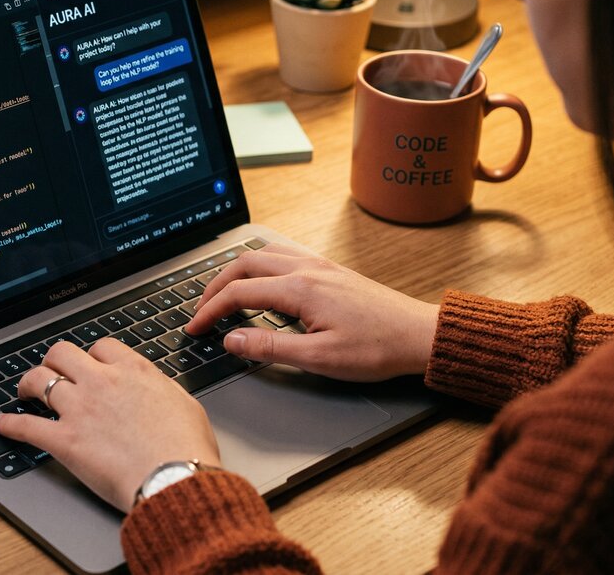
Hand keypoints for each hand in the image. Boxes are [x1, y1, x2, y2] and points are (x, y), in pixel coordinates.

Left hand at [0, 340, 220, 511]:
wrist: (174, 478)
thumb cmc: (186, 448)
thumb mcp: (185, 404)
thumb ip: (162, 390)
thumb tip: (155, 390)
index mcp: (133, 372)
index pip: (101, 348)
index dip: (92, 356)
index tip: (90, 365)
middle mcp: (102, 383)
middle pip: (63, 354)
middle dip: (54, 361)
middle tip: (52, 371)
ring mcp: (80, 410)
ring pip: (39, 380)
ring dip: (28, 384)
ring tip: (24, 391)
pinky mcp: (64, 440)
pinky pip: (27, 426)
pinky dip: (10, 424)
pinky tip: (2, 424)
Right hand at [185, 243, 438, 380]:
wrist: (418, 335)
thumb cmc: (378, 348)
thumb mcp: (319, 359)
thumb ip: (270, 348)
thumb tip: (232, 340)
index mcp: (300, 289)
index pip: (239, 293)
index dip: (210, 310)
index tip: (195, 327)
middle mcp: (307, 269)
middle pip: (245, 264)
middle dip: (216, 286)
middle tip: (201, 310)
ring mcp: (320, 266)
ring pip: (264, 254)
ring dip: (237, 270)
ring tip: (223, 292)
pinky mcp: (331, 270)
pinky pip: (284, 254)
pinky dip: (260, 264)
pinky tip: (262, 280)